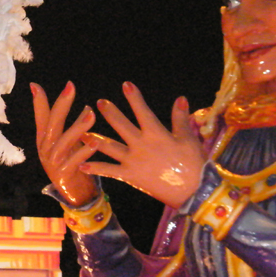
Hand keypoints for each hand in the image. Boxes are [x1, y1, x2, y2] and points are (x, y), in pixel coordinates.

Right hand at [32, 81, 97, 205]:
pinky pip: (75, 161)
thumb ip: (72, 125)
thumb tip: (82, 103)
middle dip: (61, 105)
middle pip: (52, 124)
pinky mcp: (64, 175)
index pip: (41, 116)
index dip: (38, 101)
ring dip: (77, 127)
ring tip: (91, 114)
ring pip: (64, 142)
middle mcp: (46, 148)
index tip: (35, 84)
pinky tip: (95, 143)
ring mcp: (53, 162)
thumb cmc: (70, 163)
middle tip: (70, 87)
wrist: (73, 193)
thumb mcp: (67, 142)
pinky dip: (84, 151)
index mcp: (45, 139)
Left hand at [80, 81, 205, 207]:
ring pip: (110, 147)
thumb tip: (180, 98)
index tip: (126, 84)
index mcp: (156, 134)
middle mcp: (141, 145)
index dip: (134, 97)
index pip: (143, 111)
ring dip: (95, 139)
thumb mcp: (188, 139)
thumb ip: (181, 118)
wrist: (193, 192)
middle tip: (99, 102)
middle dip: (110, 112)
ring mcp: (133, 161)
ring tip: (82, 132)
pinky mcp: (130, 176)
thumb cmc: (194, 164)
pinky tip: (81, 165)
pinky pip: (109, 171)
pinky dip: (95, 169)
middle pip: (121, 125)